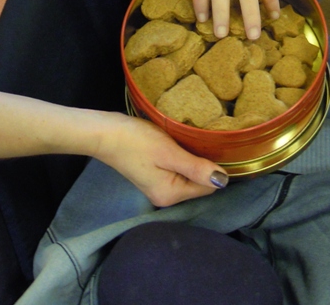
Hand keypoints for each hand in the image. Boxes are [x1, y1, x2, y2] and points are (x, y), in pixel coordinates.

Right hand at [94, 113, 226, 207]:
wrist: (106, 133)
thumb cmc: (137, 141)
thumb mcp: (169, 152)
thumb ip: (196, 168)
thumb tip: (223, 181)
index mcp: (171, 195)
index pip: (207, 186)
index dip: (215, 167)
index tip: (217, 145)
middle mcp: (166, 196)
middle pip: (198, 182)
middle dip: (203, 163)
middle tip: (204, 139)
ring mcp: (158, 186)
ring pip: (188, 174)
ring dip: (193, 158)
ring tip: (193, 138)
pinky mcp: (153, 175)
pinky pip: (178, 169)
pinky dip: (182, 157)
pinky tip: (180, 142)